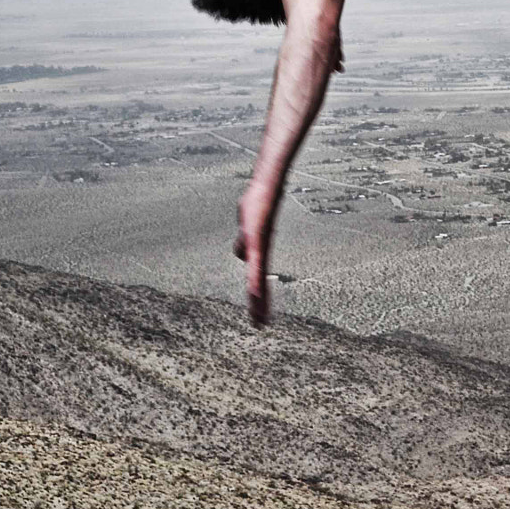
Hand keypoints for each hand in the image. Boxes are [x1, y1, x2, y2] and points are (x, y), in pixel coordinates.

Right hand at [234, 183, 281, 325]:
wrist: (268, 182)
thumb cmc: (258, 200)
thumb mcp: (247, 226)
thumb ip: (245, 242)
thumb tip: (241, 256)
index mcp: (259, 250)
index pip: (258, 279)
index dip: (258, 299)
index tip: (260, 319)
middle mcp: (261, 249)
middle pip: (259, 282)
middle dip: (259, 304)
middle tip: (260, 326)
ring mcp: (260, 243)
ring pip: (258, 275)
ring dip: (257, 296)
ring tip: (259, 315)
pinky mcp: (258, 235)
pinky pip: (256, 261)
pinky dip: (255, 278)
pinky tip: (255, 291)